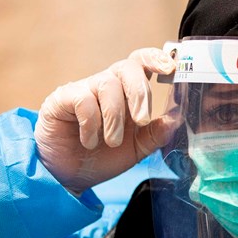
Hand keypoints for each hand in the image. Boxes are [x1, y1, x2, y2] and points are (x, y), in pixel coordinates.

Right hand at [34, 47, 179, 194]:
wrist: (69, 178)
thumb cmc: (104, 157)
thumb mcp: (137, 149)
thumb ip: (156, 134)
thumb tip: (175, 120)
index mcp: (128, 92)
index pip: (142, 63)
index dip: (156, 59)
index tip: (171, 68)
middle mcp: (107, 85)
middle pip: (128, 67)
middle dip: (140, 93)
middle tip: (141, 121)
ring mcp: (84, 90)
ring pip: (108, 85)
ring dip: (115, 116)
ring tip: (113, 142)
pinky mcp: (62, 99)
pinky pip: (83, 100)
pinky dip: (91, 123)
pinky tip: (89, 141)